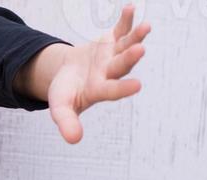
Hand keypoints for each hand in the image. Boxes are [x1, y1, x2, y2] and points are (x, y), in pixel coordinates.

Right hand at [44, 4, 150, 143]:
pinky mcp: (112, 41)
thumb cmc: (65, 93)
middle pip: (121, 65)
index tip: (137, 85)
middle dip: (130, 58)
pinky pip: (121, 29)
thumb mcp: (60, 108)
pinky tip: (131, 8)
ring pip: (127, 46)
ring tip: (146, 26)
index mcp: (98, 90)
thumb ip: (66, 123)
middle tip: (140, 50)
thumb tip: (74, 140)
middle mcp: (109, 73)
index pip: (111, 90)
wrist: (69, 75)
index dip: (122, 88)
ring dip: (136, 36)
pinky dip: (126, 20)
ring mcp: (113, 56)